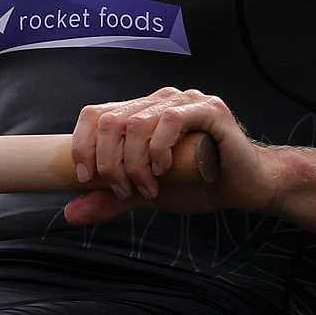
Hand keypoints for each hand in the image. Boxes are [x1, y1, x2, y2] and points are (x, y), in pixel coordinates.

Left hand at [63, 87, 278, 226]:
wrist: (245, 188)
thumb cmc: (199, 184)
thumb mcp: (145, 194)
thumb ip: (111, 199)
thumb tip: (70, 213)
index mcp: (141, 112)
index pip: (96, 115)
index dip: (82, 144)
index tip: (86, 178)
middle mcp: (159, 101)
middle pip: (111, 120)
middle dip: (108, 162)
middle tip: (123, 190)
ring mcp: (185, 101)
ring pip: (136, 123)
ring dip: (133, 163)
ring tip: (147, 187)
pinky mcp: (209, 110)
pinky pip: (171, 120)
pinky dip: (159, 150)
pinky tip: (164, 171)